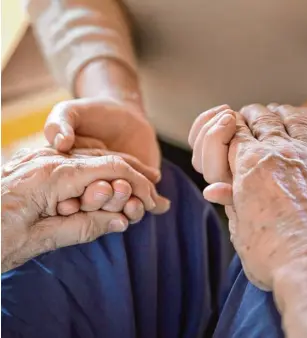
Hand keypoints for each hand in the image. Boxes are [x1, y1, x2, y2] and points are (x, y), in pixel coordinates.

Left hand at [1, 148, 169, 271]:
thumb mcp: (35, 240)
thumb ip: (81, 227)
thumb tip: (120, 221)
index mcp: (53, 175)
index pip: (112, 170)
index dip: (138, 185)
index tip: (154, 201)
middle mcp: (51, 160)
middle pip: (107, 160)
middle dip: (137, 176)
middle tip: (158, 190)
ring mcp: (44, 159)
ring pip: (95, 158)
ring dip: (122, 171)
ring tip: (144, 182)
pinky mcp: (39, 164)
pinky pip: (79, 162)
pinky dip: (101, 171)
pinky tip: (110, 179)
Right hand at [43, 97, 162, 214]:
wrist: (124, 114)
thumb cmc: (92, 113)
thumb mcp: (70, 112)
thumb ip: (60, 123)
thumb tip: (61, 142)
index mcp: (71, 180)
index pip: (72, 197)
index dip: (78, 200)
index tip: (88, 193)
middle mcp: (94, 190)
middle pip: (101, 208)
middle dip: (110, 203)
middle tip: (120, 187)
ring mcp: (118, 192)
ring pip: (124, 211)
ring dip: (132, 209)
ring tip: (137, 202)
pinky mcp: (139, 189)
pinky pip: (146, 203)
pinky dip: (154, 205)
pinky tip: (161, 204)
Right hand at [202, 105, 306, 337]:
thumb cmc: (274, 254)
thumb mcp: (241, 231)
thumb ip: (230, 203)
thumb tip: (212, 191)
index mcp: (248, 167)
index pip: (232, 136)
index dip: (226, 131)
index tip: (226, 128)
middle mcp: (275, 153)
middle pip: (258, 121)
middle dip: (248, 117)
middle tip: (243, 115)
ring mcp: (304, 153)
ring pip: (285, 119)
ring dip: (273, 113)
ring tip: (267, 112)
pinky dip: (299, 121)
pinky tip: (296, 123)